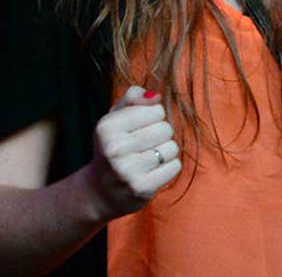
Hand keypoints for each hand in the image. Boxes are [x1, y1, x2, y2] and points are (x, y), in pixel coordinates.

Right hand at [84, 86, 180, 221]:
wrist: (100, 191)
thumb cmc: (114, 146)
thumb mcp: (115, 118)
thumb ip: (133, 97)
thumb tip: (155, 96)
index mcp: (107, 127)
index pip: (156, 109)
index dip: (152, 117)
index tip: (136, 129)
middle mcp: (114, 149)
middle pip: (166, 128)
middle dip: (159, 135)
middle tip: (141, 147)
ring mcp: (127, 170)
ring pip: (172, 147)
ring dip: (164, 152)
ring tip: (145, 160)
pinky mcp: (142, 188)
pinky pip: (175, 166)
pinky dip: (168, 168)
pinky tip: (150, 172)